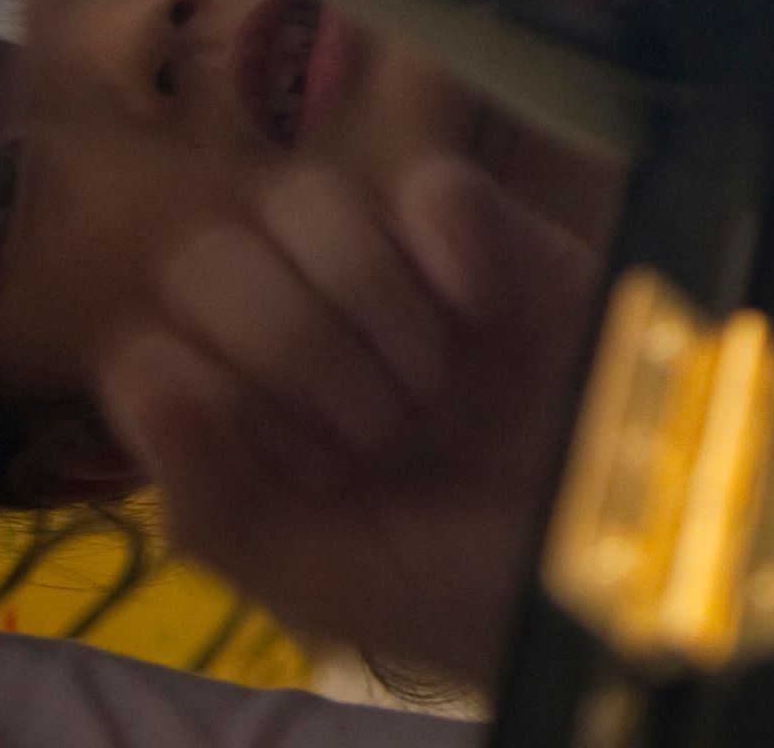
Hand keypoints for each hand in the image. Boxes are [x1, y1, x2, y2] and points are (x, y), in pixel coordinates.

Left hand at [98, 154, 602, 682]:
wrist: (634, 565)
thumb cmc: (471, 590)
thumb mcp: (325, 581)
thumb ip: (214, 498)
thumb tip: (139, 366)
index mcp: (244, 420)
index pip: (157, 340)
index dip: (221, 396)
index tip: (313, 472)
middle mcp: (306, 336)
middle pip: (214, 258)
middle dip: (288, 344)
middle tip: (379, 429)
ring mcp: (399, 279)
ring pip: (307, 202)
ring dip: (361, 293)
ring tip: (433, 377)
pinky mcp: (497, 238)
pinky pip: (430, 183)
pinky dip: (444, 236)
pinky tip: (480, 307)